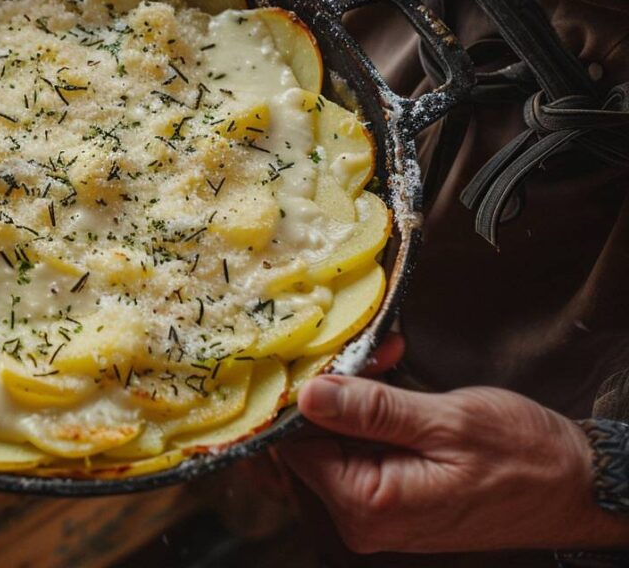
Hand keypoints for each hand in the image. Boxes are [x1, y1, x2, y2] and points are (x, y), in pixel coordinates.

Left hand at [277, 373, 628, 553]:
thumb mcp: (446, 423)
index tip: (338, 355)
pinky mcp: (391, 498)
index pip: (295, 445)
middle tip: (378, 351)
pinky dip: (374, 413)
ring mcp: (376, 511)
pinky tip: (396, 381)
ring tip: (391, 360)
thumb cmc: (524, 458)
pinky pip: (362, 448)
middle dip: (338, 389)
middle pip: (315, 440)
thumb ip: (371, 411)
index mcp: (367, 506)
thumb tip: (309, 395)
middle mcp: (362, 518)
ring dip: (359, 395)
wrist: (576, 487)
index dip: (311, 394)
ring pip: (338, 439)